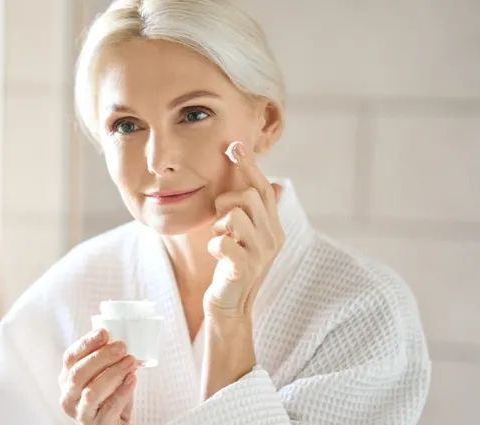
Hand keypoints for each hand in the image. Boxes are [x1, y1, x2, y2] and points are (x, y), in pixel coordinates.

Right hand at [59, 329, 137, 424]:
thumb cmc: (108, 398)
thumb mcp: (102, 377)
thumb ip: (106, 360)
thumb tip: (118, 340)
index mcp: (67, 379)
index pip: (70, 357)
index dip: (86, 343)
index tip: (103, 332)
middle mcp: (68, 397)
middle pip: (78, 373)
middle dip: (101, 357)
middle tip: (122, 347)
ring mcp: (81, 413)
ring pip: (92, 391)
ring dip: (113, 373)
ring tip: (130, 362)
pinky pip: (110, 406)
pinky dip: (123, 390)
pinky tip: (132, 379)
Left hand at [205, 142, 283, 318]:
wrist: (230, 306)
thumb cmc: (233, 267)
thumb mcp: (247, 237)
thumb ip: (255, 212)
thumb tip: (277, 183)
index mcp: (274, 227)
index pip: (265, 188)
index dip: (250, 166)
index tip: (234, 145)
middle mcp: (272, 237)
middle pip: (248, 196)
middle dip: (226, 203)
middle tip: (221, 223)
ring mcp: (260, 254)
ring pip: (234, 216)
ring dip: (219, 226)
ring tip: (221, 241)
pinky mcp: (244, 269)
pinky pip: (222, 241)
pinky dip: (213, 246)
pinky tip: (217, 256)